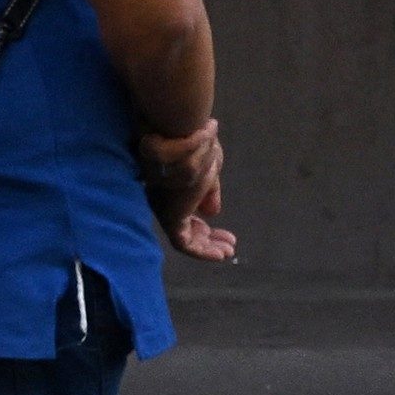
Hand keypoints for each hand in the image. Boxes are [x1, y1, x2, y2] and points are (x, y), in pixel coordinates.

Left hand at [144, 118, 236, 261]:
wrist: (183, 140)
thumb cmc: (196, 147)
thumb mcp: (210, 168)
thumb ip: (210, 191)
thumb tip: (212, 212)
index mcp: (171, 185)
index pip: (185, 209)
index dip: (204, 220)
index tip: (224, 228)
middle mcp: (164, 200)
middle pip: (185, 225)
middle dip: (208, 237)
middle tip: (230, 243)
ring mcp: (166, 210)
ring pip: (184, 237)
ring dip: (207, 247)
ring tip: (228, 251)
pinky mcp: (170, 218)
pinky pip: (184, 243)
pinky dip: (202, 251)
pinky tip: (220, 254)